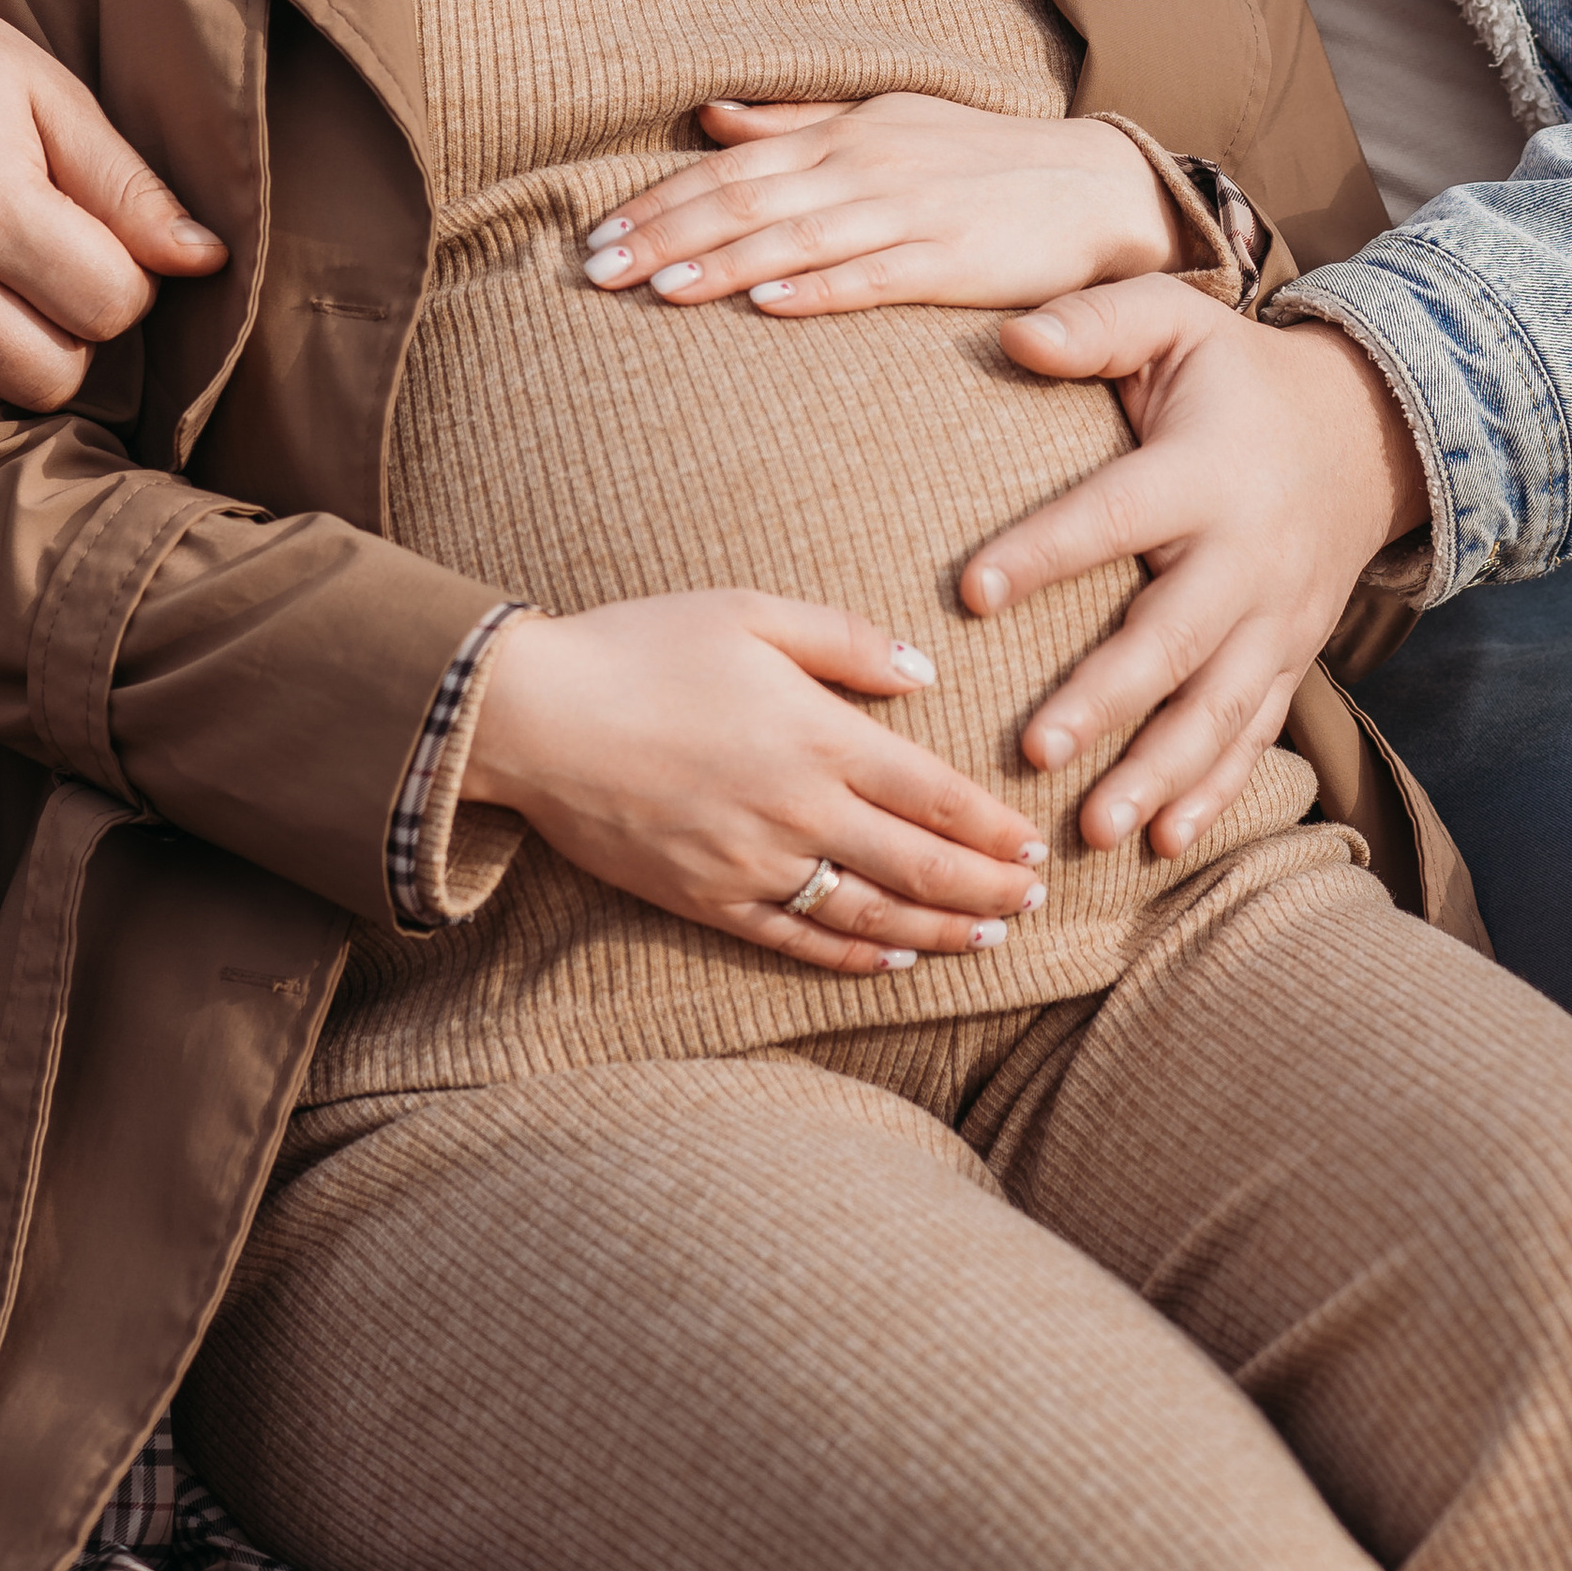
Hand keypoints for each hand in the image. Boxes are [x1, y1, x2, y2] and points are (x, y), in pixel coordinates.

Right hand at [461, 591, 1049, 974]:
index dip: (992, 829)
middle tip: (1035, 904)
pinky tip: (892, 960)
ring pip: (868, 916)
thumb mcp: (752, 610)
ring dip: (937, 932)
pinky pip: (796, 940)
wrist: (536, 716)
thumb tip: (925, 671)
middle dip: (986, 891)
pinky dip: (853, 957)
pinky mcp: (707, 899)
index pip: (934, 796)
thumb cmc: (644, 646)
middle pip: (918, 868)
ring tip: (987, 940)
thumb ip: (846, 640)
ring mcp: (753, 865)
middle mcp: (799, 811)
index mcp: (820, 737)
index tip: (1035, 847)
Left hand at [577, 92, 1183, 314]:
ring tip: (658, 290)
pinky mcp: (952, 257)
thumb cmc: (982, 159)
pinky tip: (767, 303)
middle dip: (666, 233)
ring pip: (796, 236)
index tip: (598, 234)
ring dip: (722, 263)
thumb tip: (708, 117)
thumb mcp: (887, 122)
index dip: (662, 199)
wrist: (1094, 187)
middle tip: (595, 270)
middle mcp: (867, 164)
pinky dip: (817, 288)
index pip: (733, 166)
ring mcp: (910, 211)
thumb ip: (796, 123)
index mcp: (847, 133)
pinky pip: (873, 274)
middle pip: (749, 198)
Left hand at [963, 279, 1427, 861]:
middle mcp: (1246, 555)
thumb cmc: (1237, 374)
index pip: (1115, 515)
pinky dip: (1214, 791)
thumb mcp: (1176, 320)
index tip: (973, 592)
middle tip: (1033, 749)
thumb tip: (1012, 338)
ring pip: (1217, 708)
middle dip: (1106, 700)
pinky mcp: (1291, 658)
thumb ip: (1095, 323)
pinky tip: (1163, 842)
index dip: (1045, 551)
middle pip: (1172, 639)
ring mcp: (1277, 619)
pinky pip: (1253, 734)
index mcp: (1203, 471)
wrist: (1367, 431)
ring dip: (1158, 773)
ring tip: (1096, 828)